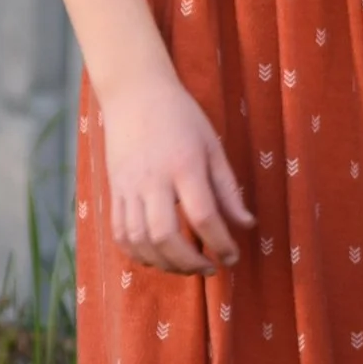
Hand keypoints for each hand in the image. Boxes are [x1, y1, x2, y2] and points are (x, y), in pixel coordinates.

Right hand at [99, 64, 255, 273]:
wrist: (136, 94)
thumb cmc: (181, 117)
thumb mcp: (212, 145)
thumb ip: (228, 189)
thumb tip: (247, 225)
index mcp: (184, 165)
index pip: (203, 215)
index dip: (221, 243)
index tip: (233, 257)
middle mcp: (154, 180)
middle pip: (165, 236)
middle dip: (189, 263)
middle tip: (210, 268)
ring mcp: (129, 188)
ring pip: (140, 241)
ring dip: (164, 264)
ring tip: (187, 267)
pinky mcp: (115, 192)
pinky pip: (121, 234)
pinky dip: (138, 255)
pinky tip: (157, 258)